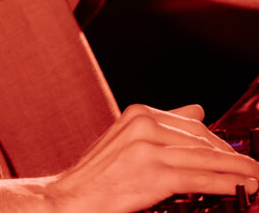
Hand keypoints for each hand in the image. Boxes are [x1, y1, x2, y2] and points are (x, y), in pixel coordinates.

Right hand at [44, 103, 258, 212]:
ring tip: (256, 178)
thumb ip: (163, 127)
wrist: (69, 200)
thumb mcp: (127, 143)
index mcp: (139, 114)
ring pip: (205, 157)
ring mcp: (148, 148)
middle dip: (231, 156)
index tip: (237, 155)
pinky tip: (241, 187)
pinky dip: (225, 183)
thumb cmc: (98, 178)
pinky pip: (199, 177)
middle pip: (202, 138)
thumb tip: (198, 110)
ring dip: (237, 170)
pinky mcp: (153, 174)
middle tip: (252, 170)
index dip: (219, 142)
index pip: (192, 124)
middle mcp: (144, 124)